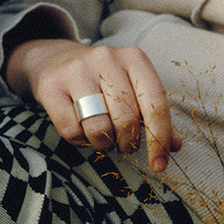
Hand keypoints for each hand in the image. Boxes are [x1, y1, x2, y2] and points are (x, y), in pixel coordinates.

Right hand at [2, 37, 183, 172]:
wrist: (55, 60)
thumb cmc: (102, 81)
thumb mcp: (132, 88)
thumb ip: (153, 114)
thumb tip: (173, 146)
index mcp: (134, 58)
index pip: (155, 104)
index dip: (159, 139)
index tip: (159, 165)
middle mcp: (106, 59)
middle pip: (127, 119)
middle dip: (128, 143)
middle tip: (123, 145)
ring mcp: (76, 71)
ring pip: (99, 127)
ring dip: (103, 144)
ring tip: (103, 137)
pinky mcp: (51, 86)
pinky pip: (71, 130)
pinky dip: (80, 140)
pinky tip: (81, 130)